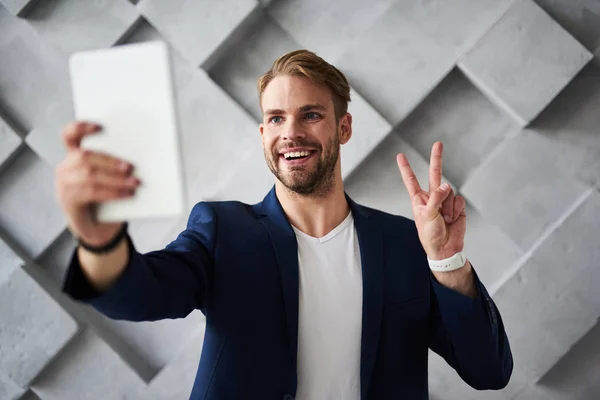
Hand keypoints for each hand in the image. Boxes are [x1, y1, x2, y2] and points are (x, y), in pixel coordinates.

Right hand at [54, 121, 140, 245]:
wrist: (96, 226)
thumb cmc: (105, 197)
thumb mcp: (108, 177)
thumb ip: (115, 165)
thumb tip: (138, 156)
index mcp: (73, 155)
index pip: (69, 135)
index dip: (81, 127)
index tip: (99, 126)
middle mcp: (65, 168)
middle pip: (84, 156)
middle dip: (109, 160)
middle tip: (130, 166)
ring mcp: (64, 184)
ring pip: (90, 175)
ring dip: (116, 179)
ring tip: (135, 182)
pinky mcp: (69, 201)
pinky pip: (91, 193)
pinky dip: (113, 193)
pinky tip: (128, 194)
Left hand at [396, 142, 465, 260]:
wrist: (445, 248)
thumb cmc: (430, 235)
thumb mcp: (427, 216)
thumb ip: (436, 199)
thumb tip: (446, 186)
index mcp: (419, 199)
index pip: (411, 180)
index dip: (406, 168)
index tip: (400, 156)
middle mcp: (432, 197)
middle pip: (435, 174)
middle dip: (437, 158)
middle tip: (438, 143)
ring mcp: (445, 200)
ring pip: (450, 191)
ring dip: (448, 207)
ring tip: (444, 218)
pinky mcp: (457, 206)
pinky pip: (459, 200)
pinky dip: (456, 209)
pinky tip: (452, 218)